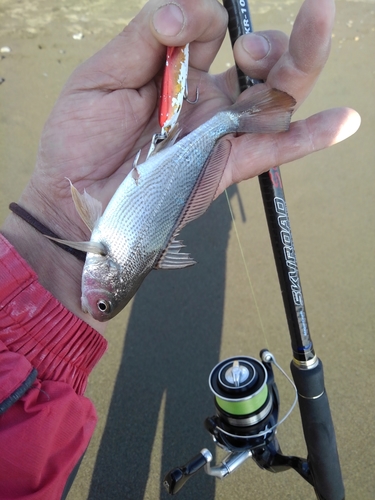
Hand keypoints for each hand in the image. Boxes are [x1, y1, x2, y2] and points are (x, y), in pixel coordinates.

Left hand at [1, 0, 359, 332]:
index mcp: (174, 69)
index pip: (207, 27)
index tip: (176, 26)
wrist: (75, 200)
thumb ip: (144, 37)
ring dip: (299, 61)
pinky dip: (309, 137)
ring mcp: (218, 132)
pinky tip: (344, 120)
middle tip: (249, 43)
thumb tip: (185, 11)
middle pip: (257, 60)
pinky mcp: (224, 166)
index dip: (199, 16)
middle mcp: (204, 98)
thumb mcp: (101, 76)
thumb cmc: (78, 139)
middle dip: (266, 38)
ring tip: (316, 23)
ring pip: (273, 97)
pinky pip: (273, 150)